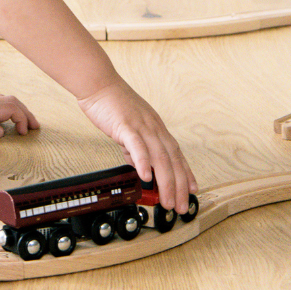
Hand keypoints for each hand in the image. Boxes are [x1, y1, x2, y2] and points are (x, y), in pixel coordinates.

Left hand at [0, 93, 38, 140]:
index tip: (23, 134)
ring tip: (26, 122)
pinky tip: (7, 115)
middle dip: (27, 114)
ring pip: (7, 100)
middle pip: (14, 102)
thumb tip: (1, 131)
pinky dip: (10, 107)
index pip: (12, 110)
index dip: (22, 120)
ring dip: (20, 109)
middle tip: (35, 127)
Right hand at [76, 82, 196, 212]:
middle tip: (181, 205)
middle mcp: (153, 128)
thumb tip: (139, 166)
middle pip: (172, 160)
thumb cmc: (111, 104)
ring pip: (159, 157)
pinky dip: (143, 162)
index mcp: (156, 128)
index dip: (186, 173)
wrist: (98, 84)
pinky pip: (137, 146)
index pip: (176, 155)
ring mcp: (141, 126)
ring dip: (166, 182)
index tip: (192, 189)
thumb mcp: (129, 128)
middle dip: (179, 186)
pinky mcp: (126, 125)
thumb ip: (135, 148)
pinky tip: (145, 177)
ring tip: (167, 200)